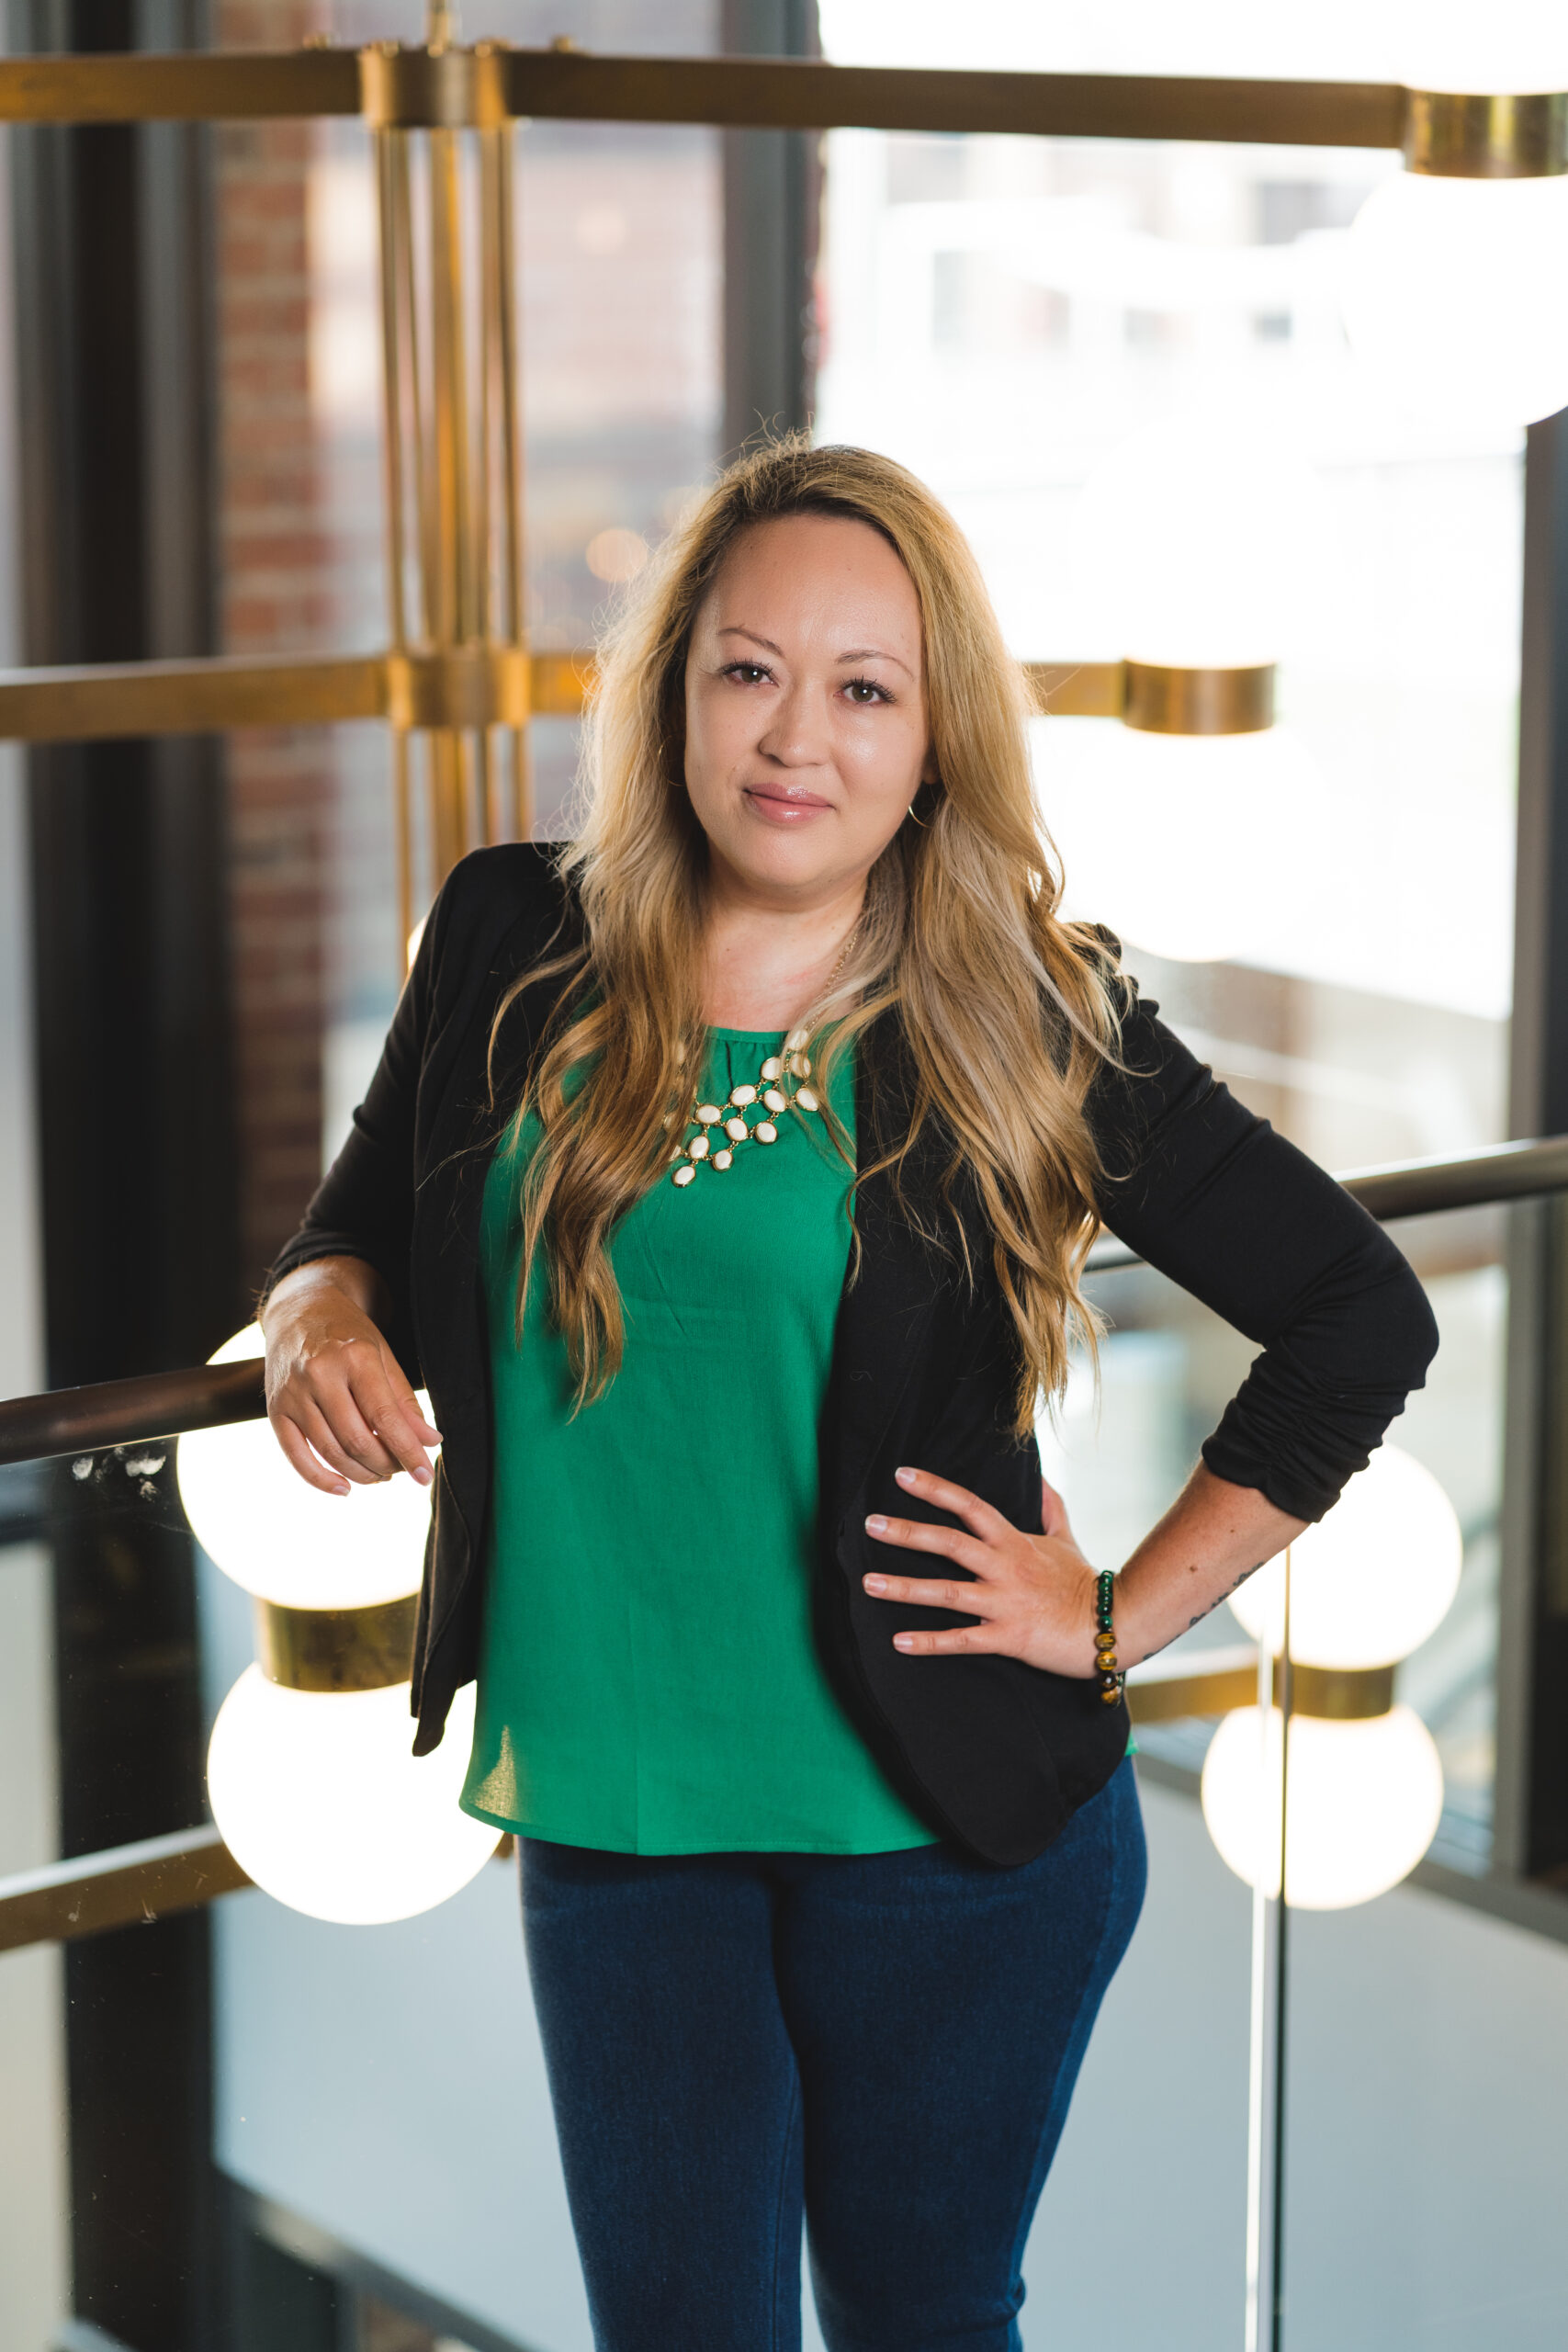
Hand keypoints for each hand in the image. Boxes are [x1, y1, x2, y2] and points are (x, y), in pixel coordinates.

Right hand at [261, 1259, 441, 1498]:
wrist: (300, 1309)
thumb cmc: (349, 1335)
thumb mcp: (383, 1357)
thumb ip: (404, 1402)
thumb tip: (429, 1442)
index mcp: (355, 1357)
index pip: (385, 1417)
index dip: (408, 1451)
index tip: (425, 1475)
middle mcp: (320, 1374)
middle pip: (356, 1440)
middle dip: (385, 1465)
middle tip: (400, 1471)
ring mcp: (293, 1393)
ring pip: (330, 1451)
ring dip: (360, 1474)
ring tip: (379, 1475)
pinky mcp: (275, 1408)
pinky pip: (295, 1455)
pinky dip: (319, 1479)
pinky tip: (343, 1488)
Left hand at [862, 1465, 1101, 1677]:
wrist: (1112, 1627)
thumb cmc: (1083, 1584)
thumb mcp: (1065, 1539)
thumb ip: (1050, 1508)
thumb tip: (1039, 1478)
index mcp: (1014, 1542)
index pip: (970, 1506)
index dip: (935, 1489)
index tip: (901, 1475)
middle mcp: (1005, 1568)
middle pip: (950, 1544)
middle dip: (908, 1533)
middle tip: (870, 1525)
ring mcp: (1005, 1603)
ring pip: (948, 1592)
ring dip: (905, 1588)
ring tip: (868, 1583)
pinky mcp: (1008, 1637)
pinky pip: (962, 1640)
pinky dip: (930, 1642)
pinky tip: (898, 1641)